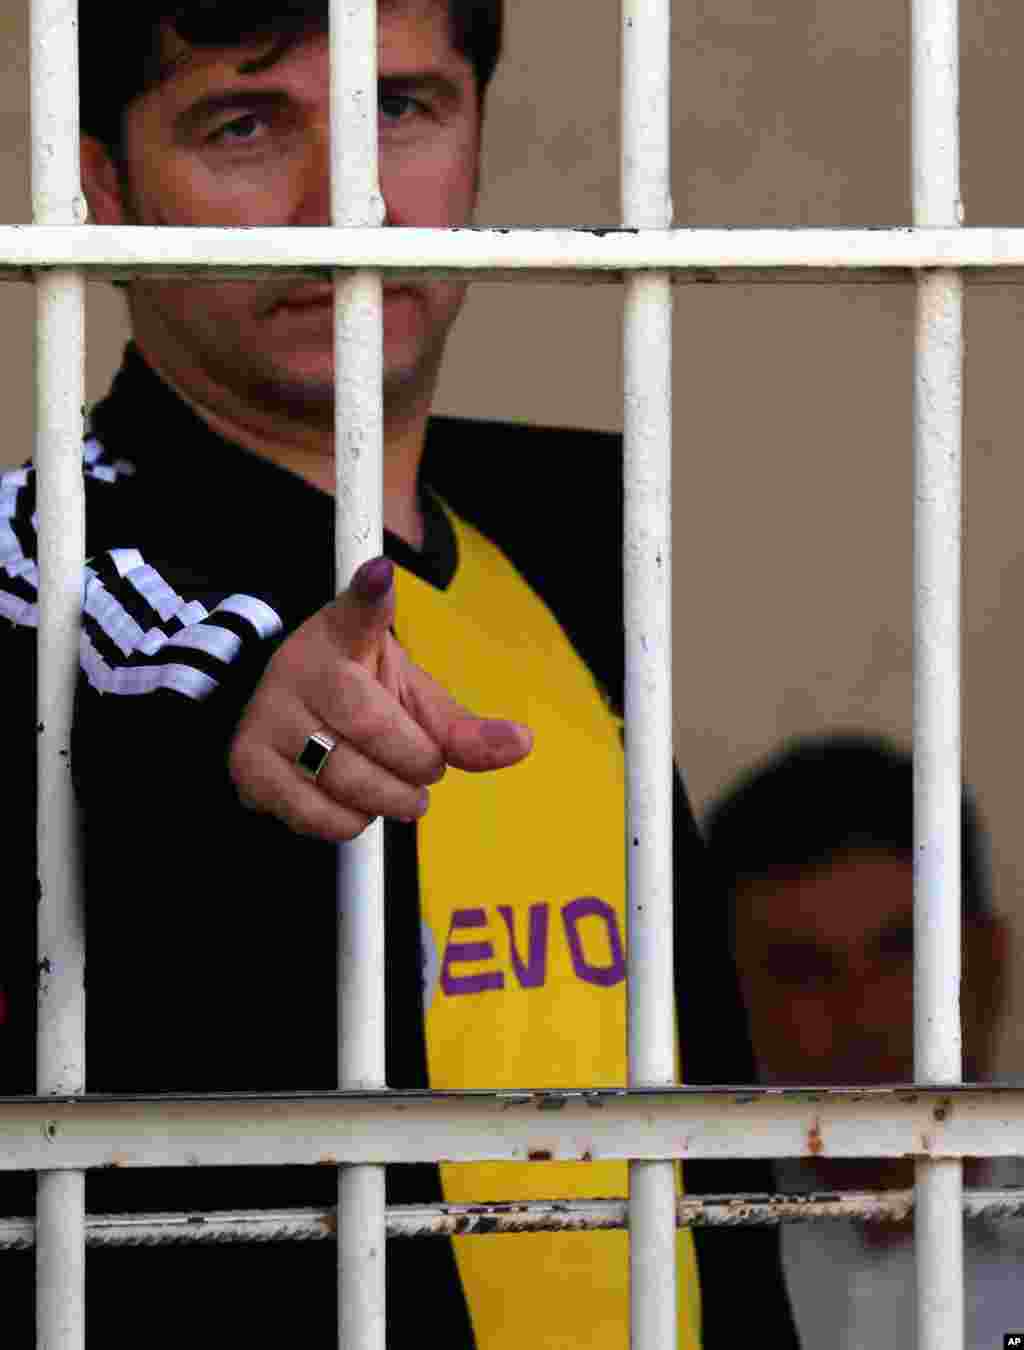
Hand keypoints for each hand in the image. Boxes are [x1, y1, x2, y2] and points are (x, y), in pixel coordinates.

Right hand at [228, 556, 532, 839]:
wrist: (285, 717)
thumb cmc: (359, 702)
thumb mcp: (410, 697)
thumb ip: (462, 728)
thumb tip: (521, 744)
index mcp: (344, 636)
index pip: (358, 610)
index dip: (370, 594)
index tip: (381, 575)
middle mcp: (300, 668)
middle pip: (375, 729)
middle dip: (416, 764)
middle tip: (425, 769)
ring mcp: (267, 716)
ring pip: (347, 780)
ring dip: (389, 799)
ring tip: (393, 788)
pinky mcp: (248, 766)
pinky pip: (318, 816)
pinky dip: (351, 821)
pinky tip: (350, 800)